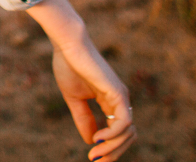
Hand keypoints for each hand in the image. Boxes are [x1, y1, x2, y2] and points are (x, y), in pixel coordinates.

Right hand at [53, 43, 135, 159]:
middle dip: (114, 152)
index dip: (109, 147)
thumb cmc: (69, 66)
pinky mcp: (117, 93)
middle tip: (97, 161)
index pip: (118, 131)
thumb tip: (92, 141)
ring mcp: (121, 96)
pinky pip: (123, 122)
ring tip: (95, 154)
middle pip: (128, 135)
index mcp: (110, 101)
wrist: (67, 46)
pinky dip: (113, 135)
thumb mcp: (75, 99)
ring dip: (113, 147)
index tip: (93, 158)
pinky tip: (98, 138)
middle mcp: (120, 100)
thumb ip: (84, 119)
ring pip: (128, 132)